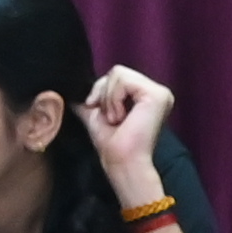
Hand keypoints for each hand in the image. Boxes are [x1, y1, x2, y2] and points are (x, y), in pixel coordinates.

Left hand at [81, 67, 179, 208]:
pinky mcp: (158, 95)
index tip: (100, 113)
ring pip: (119, 73)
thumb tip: (70, 90)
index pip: (117, 75)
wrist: (120, 161)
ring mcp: (160, 93)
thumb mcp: (96, 114)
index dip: (101, 91)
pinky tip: (122, 117)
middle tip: (110, 118)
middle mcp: (157, 92)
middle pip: (117, 71)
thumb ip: (89, 99)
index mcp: (146, 95)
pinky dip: (115, 99)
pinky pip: (124, 80)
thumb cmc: (111, 143)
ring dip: (110, 99)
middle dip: (104, 94)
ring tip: (117, 118)